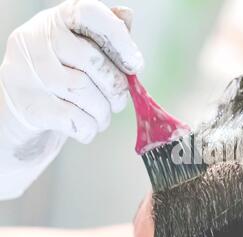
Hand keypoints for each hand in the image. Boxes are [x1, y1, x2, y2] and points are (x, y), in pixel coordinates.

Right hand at [0, 0, 142, 198]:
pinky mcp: (28, 106)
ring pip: (84, 91)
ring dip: (104, 112)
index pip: (89, 14)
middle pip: (91, 60)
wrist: (19, 114)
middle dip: (116, 87)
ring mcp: (27, 73)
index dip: (120, 39)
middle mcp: (35, 40)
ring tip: (103, 115)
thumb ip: (104, 35)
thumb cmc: (59, 79)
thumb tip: (126, 16)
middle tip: (119, 101)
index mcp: (54, 21)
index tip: (136, 65)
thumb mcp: (79, 51)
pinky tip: (89, 127)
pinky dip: (90, 128)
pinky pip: (74, 119)